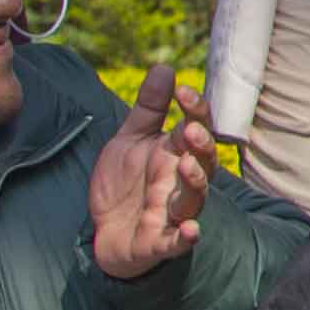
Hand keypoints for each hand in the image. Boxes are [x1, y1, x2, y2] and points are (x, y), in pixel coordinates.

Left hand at [86, 59, 216, 281]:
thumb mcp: (130, 140)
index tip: (183, 91)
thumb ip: (149, 108)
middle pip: (204, 163)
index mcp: (175, 155)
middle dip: (201, 146)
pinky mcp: (161, 242)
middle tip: (188, 130)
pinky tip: (190, 230)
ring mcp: (173, 213)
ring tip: (186, 165)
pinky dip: (186, 237)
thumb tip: (165, 67)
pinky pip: (178, 241)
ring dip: (196, 183)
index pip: (196, 129)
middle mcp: (180, 182)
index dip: (195, 111)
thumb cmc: (124, 184)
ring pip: (195, 199)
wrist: (104, 231)